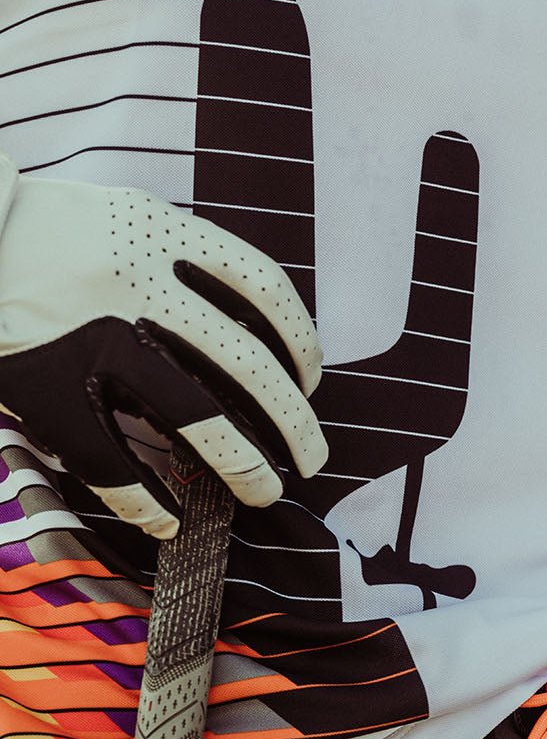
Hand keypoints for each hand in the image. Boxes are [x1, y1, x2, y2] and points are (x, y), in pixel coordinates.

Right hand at [0, 158, 325, 538]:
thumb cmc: (42, 233)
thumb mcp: (119, 218)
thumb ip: (178, 260)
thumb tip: (248, 329)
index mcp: (160, 229)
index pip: (265, 288)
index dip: (302, 342)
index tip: (311, 379)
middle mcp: (137, 282)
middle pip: (248, 366)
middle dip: (293, 423)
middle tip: (312, 458)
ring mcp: (94, 338)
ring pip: (197, 419)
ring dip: (242, 466)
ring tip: (265, 492)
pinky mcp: (48, 386)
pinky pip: (111, 461)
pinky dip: (146, 501)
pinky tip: (170, 520)